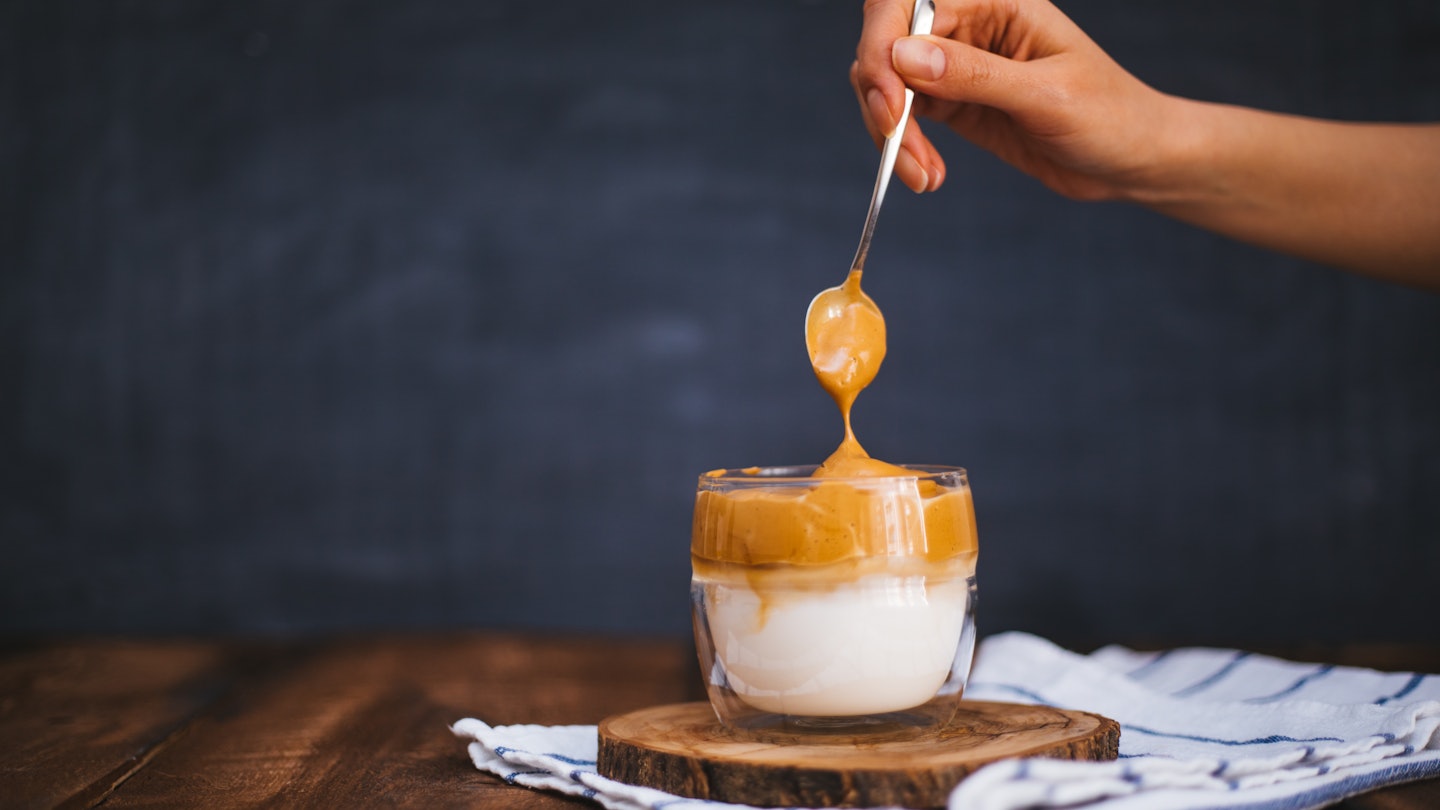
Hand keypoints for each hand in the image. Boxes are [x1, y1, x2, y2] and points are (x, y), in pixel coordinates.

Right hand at [850, 0, 1180, 200]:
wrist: (1133, 159)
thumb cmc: (1109, 115)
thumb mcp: (1045, 96)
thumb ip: (975, 74)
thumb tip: (904, 56)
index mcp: (997, 2)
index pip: (909, 4)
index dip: (884, 48)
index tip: (891, 104)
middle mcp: (971, 26)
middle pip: (888, 43)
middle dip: (882, 97)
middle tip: (895, 145)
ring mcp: (958, 66)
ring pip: (890, 85)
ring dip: (892, 133)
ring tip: (921, 176)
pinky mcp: (956, 103)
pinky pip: (907, 118)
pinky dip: (904, 149)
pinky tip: (928, 176)